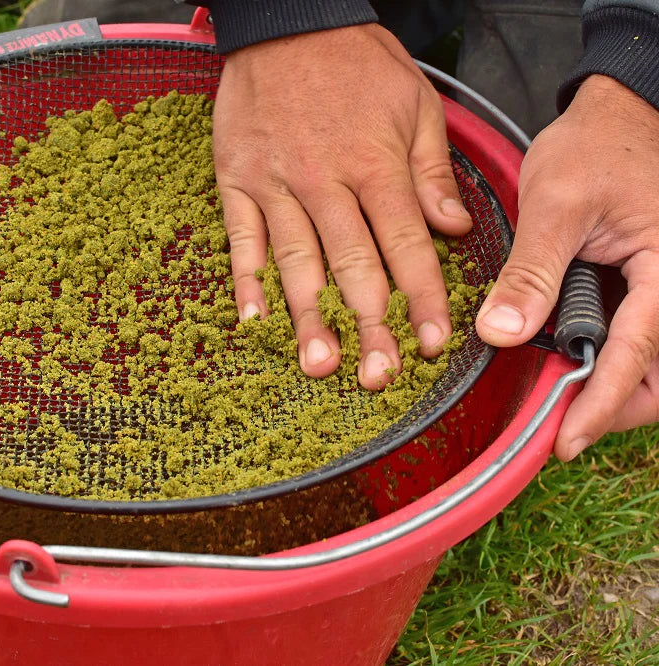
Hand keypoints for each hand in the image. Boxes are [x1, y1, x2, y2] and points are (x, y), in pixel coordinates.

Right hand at [212, 24, 472, 388]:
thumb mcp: (413, 102)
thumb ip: (430, 170)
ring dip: (308, 317)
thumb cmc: (352, 62)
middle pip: (351, 264)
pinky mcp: (236, 181)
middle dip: (369, 324)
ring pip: (295, 261)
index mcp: (374, 162)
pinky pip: (241, 239)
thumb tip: (455, 228)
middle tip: (378, 375)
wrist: (283, 21)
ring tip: (319, 364)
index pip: (405, 243)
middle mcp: (324, 180)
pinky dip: (245, 281)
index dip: (422, 297)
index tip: (435, 342)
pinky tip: (254, 323)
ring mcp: (275, 183)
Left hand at [475, 74, 658, 459]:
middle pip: (656, 375)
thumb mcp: (556, 204)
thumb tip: (499, 335)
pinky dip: (607, 361)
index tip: (566, 441)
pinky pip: (635, 339)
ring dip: (611, 388)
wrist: (618, 115)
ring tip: (561, 401)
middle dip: (614, 407)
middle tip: (561, 427)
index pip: (635, 353)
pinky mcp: (646, 290)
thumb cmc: (596, 147)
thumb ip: (532, 270)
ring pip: (650, 365)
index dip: (599, 404)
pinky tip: (568, 364)